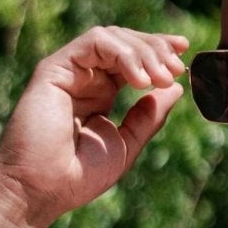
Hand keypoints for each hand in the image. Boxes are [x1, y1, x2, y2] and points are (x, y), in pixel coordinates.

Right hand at [0, 24, 189, 227]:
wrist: (42, 189)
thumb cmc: (78, 176)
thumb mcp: (126, 145)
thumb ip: (148, 117)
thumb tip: (174, 88)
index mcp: (100, 93)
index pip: (132, 60)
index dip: (158, 52)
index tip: (184, 56)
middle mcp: (84, 77)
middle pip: (124, 41)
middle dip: (155, 48)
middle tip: (177, 67)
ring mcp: (68, 70)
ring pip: (111, 37)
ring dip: (143, 52)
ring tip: (162, 76)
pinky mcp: (55, 67)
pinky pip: (94, 42)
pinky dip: (122, 54)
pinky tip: (139, 80)